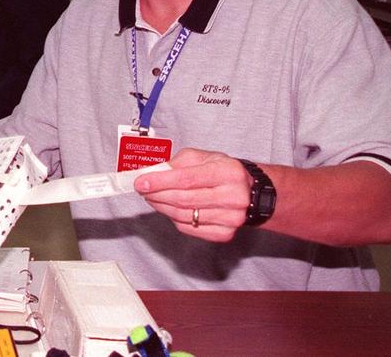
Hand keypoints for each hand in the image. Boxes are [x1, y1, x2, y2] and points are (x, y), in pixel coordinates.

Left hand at [134, 148, 253, 241]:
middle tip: (143, 190)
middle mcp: (233, 197)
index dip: (159, 182)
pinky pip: (190, 228)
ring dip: (162, 206)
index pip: (186, 179)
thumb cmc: (223, 172)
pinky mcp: (225, 233)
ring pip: (184, 215)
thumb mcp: (202, 157)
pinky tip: (170, 208)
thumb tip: (152, 173)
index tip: (141, 182)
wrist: (249, 192)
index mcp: (228, 172)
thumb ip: (176, 163)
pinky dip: (174, 218)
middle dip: (156, 195)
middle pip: (183, 199)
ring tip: (153, 197)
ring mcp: (231, 218)